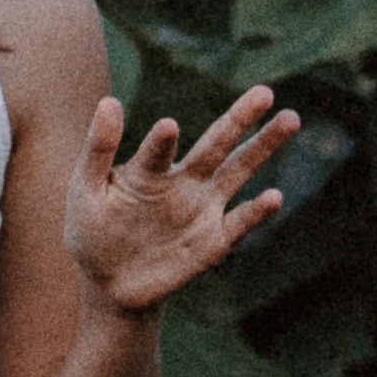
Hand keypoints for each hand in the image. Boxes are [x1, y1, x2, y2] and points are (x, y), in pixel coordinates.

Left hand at [64, 84, 299, 313]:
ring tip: (290, 119)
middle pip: (217, 144)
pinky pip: (240, 223)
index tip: (166, 128)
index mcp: (151, 169)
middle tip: (265, 91)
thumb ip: (98, 150)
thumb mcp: (86, 191)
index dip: (163, 141)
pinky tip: (274, 196)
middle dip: (241, 119)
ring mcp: (203, 209)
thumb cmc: (93, 230)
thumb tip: (109, 101)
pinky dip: (257, 212)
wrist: (109, 284)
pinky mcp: (213, 242)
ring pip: (239, 172)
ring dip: (263, 147)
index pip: (160, 149)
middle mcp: (184, 181)